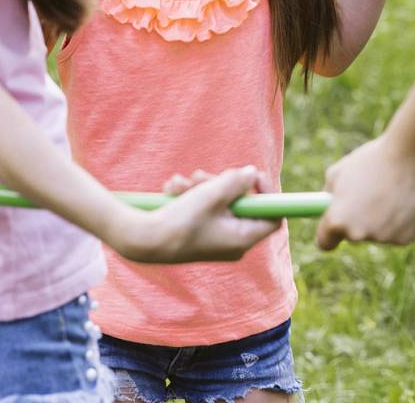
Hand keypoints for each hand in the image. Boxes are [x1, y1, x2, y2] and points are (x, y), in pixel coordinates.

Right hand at [116, 166, 278, 263]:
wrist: (142, 240)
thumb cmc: (180, 221)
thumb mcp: (211, 195)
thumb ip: (235, 182)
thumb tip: (252, 174)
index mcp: (242, 239)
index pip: (272, 217)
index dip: (268, 193)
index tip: (254, 174)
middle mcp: (232, 241)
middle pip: (241, 204)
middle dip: (220, 183)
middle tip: (201, 176)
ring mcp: (215, 238)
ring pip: (218, 201)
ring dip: (200, 186)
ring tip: (179, 184)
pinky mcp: (199, 232)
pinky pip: (203, 208)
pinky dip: (189, 195)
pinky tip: (172, 191)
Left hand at [315, 135, 414, 250]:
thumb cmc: (376, 159)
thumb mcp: (341, 170)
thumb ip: (330, 193)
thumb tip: (329, 205)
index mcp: (337, 219)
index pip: (325, 242)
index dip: (330, 233)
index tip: (335, 225)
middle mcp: (357, 234)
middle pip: (353, 235)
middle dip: (358, 219)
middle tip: (370, 194)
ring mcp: (382, 238)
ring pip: (377, 233)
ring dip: (381, 218)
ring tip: (392, 191)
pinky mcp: (405, 239)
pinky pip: (398, 232)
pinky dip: (401, 220)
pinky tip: (407, 199)